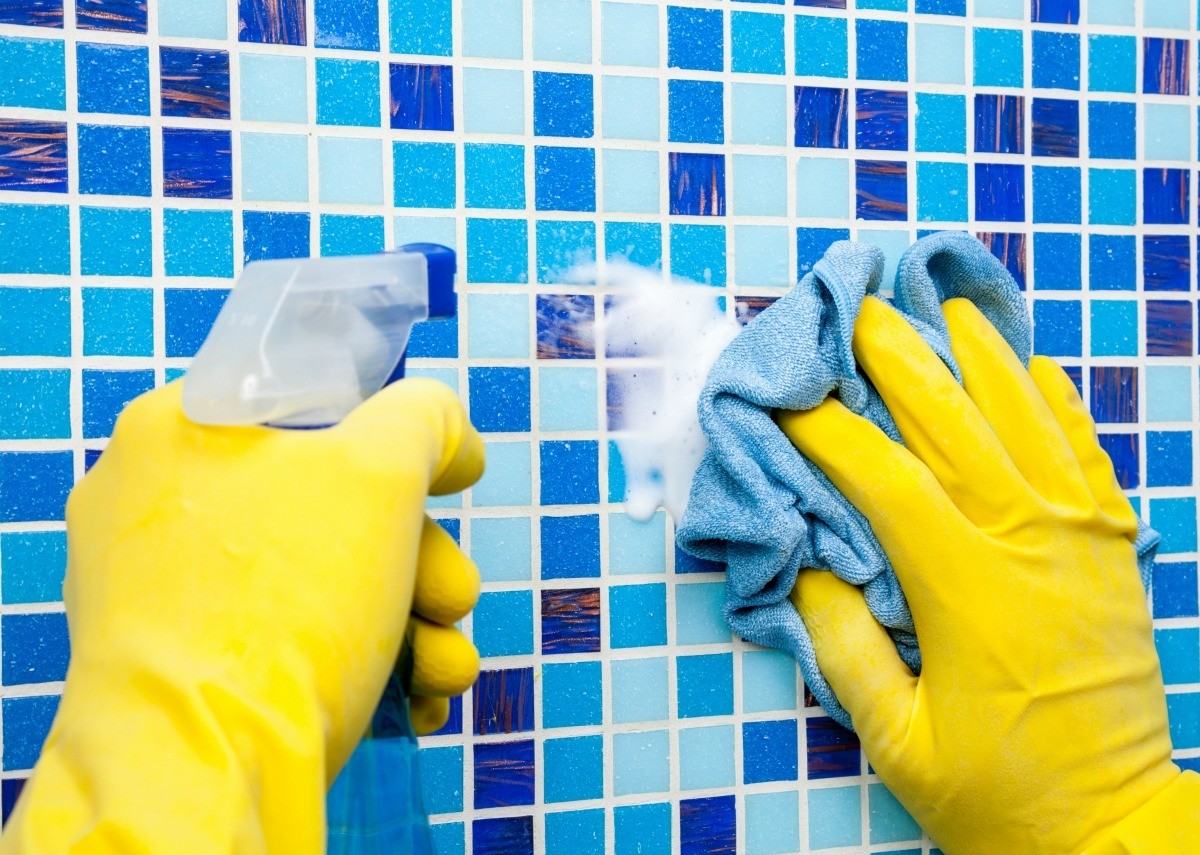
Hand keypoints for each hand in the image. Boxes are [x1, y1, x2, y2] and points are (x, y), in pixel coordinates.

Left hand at [3, 379, 483, 853]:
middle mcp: (156, 505)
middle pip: (331, 507)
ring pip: (321, 583)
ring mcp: (163, 594)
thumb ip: (426, 420)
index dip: (392, 443)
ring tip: (443, 667)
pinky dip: (360, 664)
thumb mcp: (381, 469)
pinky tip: (416, 699)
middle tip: (451, 599)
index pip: (311, 408)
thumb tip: (451, 442)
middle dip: (422, 561)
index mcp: (178, 430)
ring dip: (411, 622)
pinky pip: (286, 641)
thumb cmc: (284, 598)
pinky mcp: (184, 670)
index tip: (442, 486)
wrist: (207, 763)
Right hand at [780, 297, 1198, 853]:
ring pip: (1029, 419)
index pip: (886, 480)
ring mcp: (1082, 539)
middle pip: (957, 424)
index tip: (788, 400)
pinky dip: (1059, 400)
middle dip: (900, 358)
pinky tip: (1033, 362)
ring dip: (982, 355)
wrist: (1113, 827)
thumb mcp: (896, 740)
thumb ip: (842, 646)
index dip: (830, 431)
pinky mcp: (1114, 548)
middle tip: (858, 307)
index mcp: (968, 590)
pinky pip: (1087, 452)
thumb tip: (803, 562)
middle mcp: (1030, 544)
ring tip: (945, 304)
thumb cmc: (995, 794)